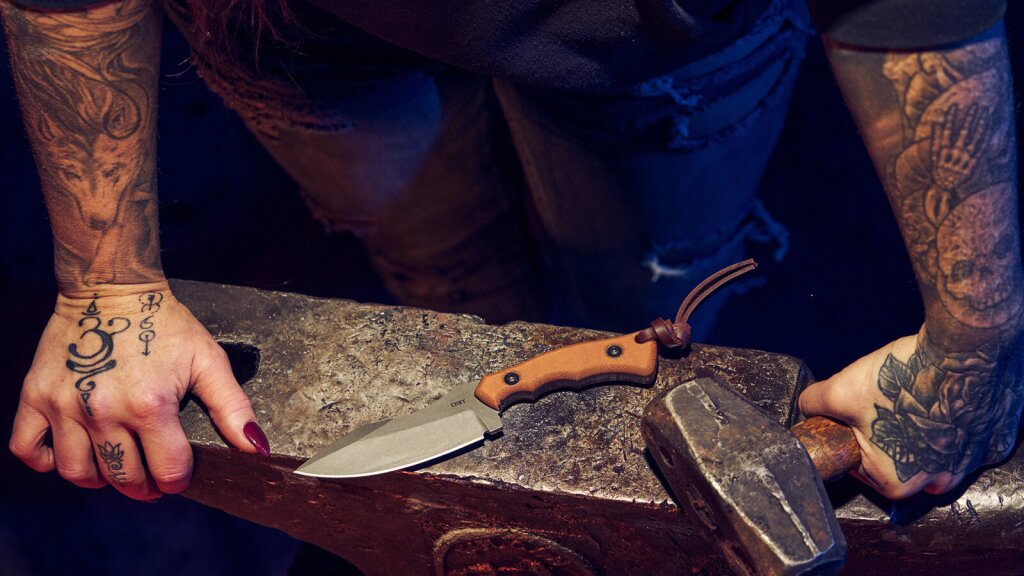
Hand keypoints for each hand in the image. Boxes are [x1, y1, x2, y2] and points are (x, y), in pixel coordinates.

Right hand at [9, 282, 269, 499]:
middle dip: (144, 486)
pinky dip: (45, 461)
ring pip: (77, 472)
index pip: (168, 470)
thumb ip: (233, 408)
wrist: (111, 288)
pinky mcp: (35, 396)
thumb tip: (256, 448)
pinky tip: (71, 453)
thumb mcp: (208, 360)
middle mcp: (104, 410)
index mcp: (150, 405)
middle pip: (124, 478)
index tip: (179, 473)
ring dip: (101, 479)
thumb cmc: (164, 323)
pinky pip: (26, 448)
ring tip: (118, 466)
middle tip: (152, 477)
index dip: (178, 479)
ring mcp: (65, 405)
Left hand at [799, 326, 1022, 498]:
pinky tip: (949, 400)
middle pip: (904, 463)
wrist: (963, 353)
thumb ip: (815, 403)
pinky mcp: (995, 440)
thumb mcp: (839, 390)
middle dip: (893, 437)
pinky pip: (974, 438)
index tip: (858, 417)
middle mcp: (938, 482)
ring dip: (928, 434)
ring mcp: (972, 463)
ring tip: (918, 400)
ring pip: (941, 456)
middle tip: (888, 404)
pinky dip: (962, 422)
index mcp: (896, 483)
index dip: (855, 438)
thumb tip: (807, 404)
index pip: (863, 468)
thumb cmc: (902, 378)